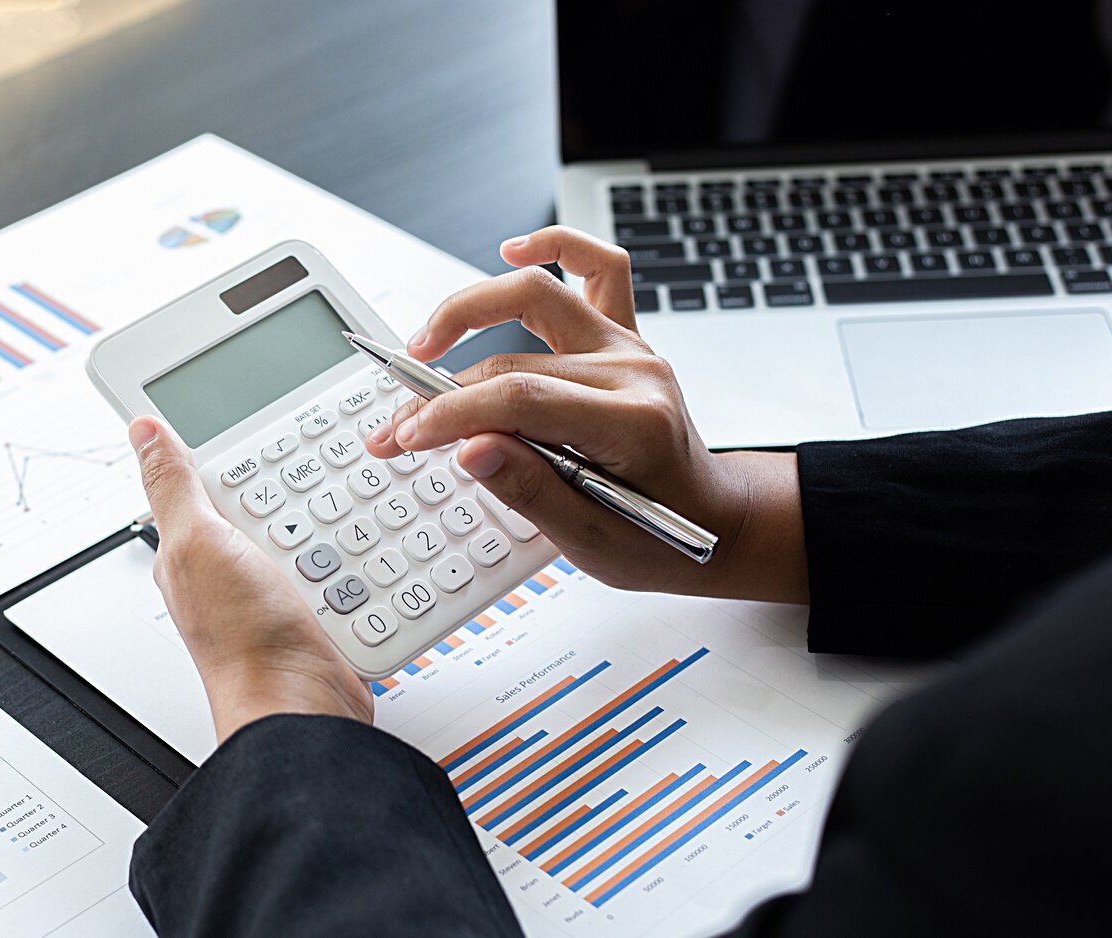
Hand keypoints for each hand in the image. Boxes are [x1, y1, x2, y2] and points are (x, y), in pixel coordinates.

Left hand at [130, 416, 372, 741]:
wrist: (301, 706)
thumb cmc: (242, 641)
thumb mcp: (197, 542)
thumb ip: (173, 485)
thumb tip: (142, 431)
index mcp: (191, 545)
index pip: (208, 478)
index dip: (232, 452)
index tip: (261, 426)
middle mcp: (229, 568)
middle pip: (266, 498)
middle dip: (294, 486)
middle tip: (316, 474)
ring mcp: (272, 590)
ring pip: (307, 529)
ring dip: (329, 522)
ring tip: (342, 514)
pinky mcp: (313, 609)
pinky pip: (338, 565)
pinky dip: (352, 558)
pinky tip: (359, 553)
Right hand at [367, 226, 806, 602]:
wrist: (714, 522)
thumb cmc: (657, 537)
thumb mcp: (592, 541)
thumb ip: (529, 490)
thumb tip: (468, 447)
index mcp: (633, 425)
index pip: (522, 400)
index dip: (453, 414)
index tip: (406, 437)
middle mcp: (634, 371)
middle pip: (515, 359)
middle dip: (441, 393)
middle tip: (396, 428)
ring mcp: (629, 346)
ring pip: (538, 296)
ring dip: (470, 311)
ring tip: (422, 345)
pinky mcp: (624, 336)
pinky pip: (599, 267)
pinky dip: (555, 247)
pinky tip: (513, 251)